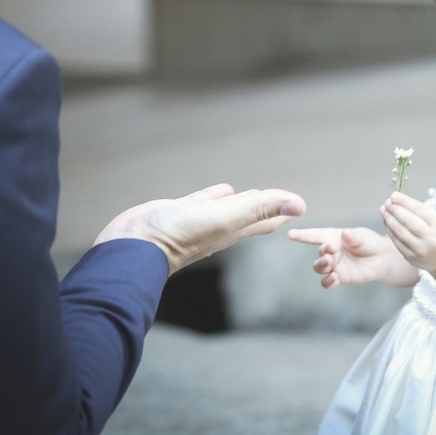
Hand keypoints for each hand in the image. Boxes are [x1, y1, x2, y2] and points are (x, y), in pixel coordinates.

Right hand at [94, 183, 306, 274]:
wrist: (134, 246)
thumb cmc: (180, 234)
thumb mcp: (226, 218)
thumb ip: (260, 209)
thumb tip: (301, 206)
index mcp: (234, 230)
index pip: (266, 219)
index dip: (283, 212)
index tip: (300, 207)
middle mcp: (219, 226)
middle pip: (252, 215)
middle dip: (268, 209)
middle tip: (284, 204)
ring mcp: (199, 220)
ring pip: (228, 207)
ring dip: (242, 200)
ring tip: (255, 193)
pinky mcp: (179, 212)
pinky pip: (203, 201)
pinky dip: (215, 194)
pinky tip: (222, 189)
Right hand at [287, 226, 388, 288]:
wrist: (382, 258)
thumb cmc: (369, 242)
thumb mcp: (362, 236)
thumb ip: (353, 236)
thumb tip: (344, 234)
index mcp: (333, 237)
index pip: (315, 235)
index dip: (302, 235)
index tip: (290, 234)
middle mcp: (330, 251)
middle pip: (319, 253)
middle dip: (323, 251)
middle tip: (332, 250)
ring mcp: (334, 265)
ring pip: (319, 268)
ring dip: (322, 265)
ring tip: (331, 262)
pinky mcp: (340, 277)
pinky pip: (327, 282)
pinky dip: (328, 281)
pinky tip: (334, 277)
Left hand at [380, 191, 435, 273]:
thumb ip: (423, 212)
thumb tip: (399, 201)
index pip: (420, 210)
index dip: (405, 201)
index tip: (394, 195)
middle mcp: (431, 239)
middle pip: (408, 221)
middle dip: (395, 210)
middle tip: (387, 202)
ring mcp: (421, 250)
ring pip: (401, 232)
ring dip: (389, 219)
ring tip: (383, 210)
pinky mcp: (412, 258)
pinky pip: (398, 242)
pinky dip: (390, 231)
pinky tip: (386, 223)